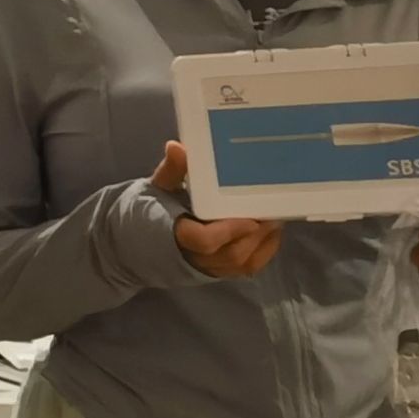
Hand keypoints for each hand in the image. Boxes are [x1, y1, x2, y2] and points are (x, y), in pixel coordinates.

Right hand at [151, 142, 283, 278]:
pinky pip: (249, 267)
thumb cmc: (154, 209)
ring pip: (243, 261)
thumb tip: (177, 146)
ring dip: (263, 240)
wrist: (143, 240)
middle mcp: (194, 257)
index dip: (229, 231)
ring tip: (275, 216)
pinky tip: (271, 230)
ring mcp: (210, 267)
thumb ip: (172, 170)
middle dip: (255, 233)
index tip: (250, 217)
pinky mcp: (221, 271)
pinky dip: (265, 249)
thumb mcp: (159, 187)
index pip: (203, 240)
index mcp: (175, 234)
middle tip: (272, 209)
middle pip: (231, 253)